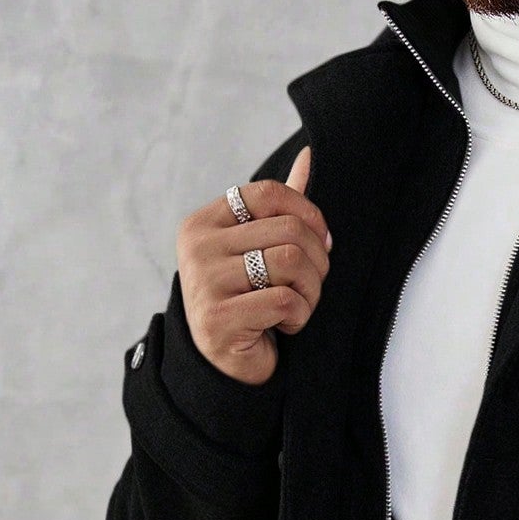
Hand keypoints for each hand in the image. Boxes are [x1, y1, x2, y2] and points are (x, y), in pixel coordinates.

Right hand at [174, 145, 331, 385]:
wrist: (226, 364)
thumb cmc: (249, 300)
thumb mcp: (261, 248)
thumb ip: (281, 207)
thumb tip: (310, 155)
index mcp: (205, 222)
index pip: (270, 193)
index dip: (309, 215)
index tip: (321, 244)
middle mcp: (197, 247)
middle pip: (289, 230)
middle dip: (316, 262)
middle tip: (311, 285)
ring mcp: (204, 281)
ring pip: (291, 262)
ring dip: (311, 291)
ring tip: (299, 306)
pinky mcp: (218, 318)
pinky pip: (286, 302)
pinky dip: (299, 317)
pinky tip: (284, 327)